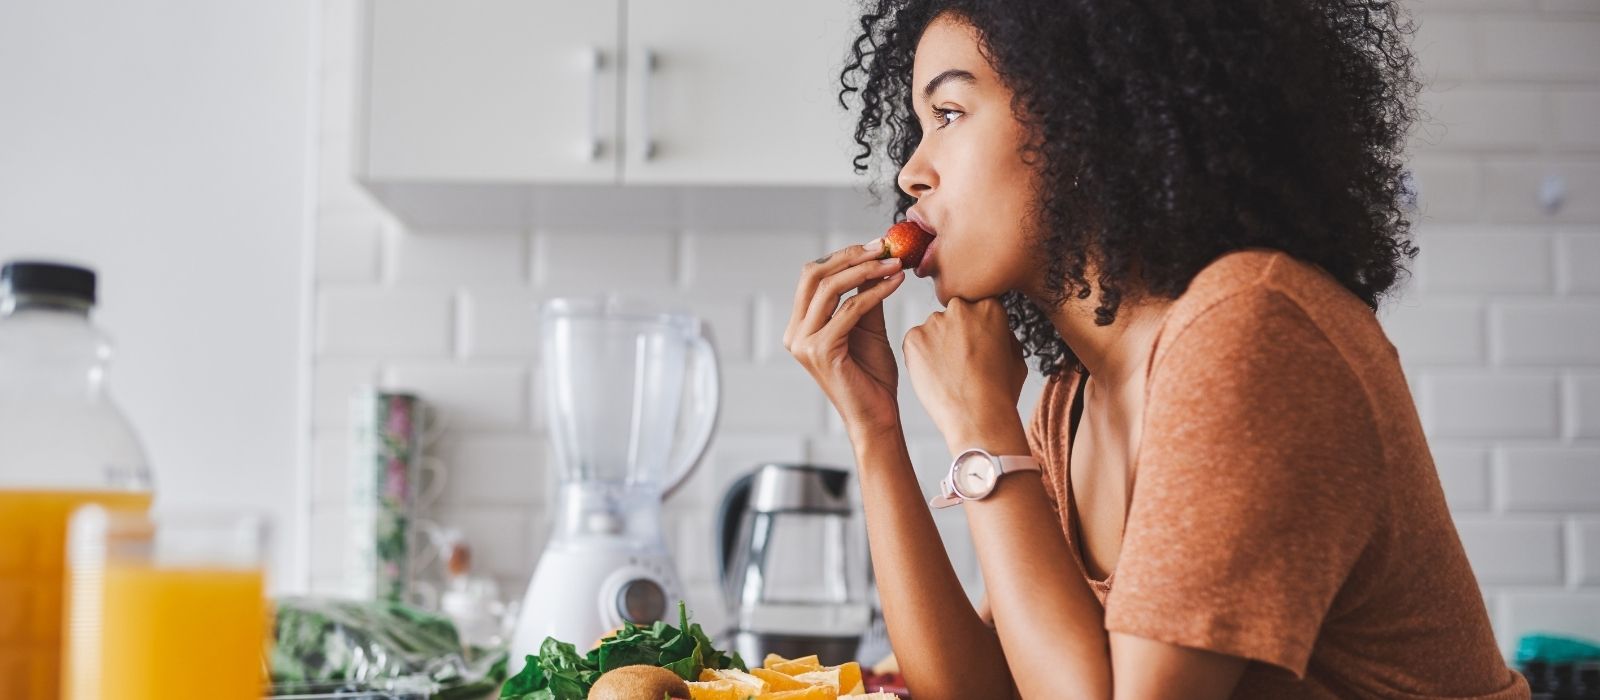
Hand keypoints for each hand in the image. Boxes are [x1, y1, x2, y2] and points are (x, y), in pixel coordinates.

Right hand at [784, 239, 909, 439]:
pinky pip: (850, 309)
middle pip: (814, 275)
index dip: (843, 255)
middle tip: (883, 247)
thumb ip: (863, 296)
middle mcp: (796, 333)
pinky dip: (875, 292)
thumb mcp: (867, 327)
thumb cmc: (872, 376)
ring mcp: (804, 343)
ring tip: (894, 263)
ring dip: (865, 270)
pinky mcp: (820, 351)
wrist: (877, 416)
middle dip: (850, 256)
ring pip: (830, 288)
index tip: (876, 245)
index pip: (813, 276)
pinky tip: (895, 283)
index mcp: (800, 326)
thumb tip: (874, 260)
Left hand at [903, 297, 1030, 454]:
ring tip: (949, 374)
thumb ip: (1003, 334)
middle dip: (955, 334)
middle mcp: (960, 308)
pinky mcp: (913, 338)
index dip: (976, 330)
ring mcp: (934, 322)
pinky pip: (915, 343)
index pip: (977, 308)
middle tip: (961, 362)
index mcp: (989, 307)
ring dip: (937, 345)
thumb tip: (993, 329)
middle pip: (953, 316)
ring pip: (932, 330)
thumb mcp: (1016, 357)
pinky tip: (935, 376)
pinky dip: (921, 358)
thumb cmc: (1000, 392)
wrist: (978, 416)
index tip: (977, 348)